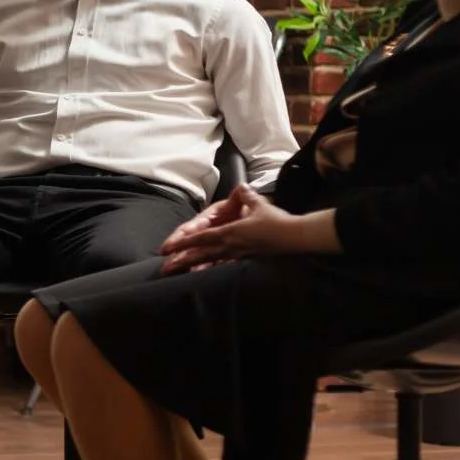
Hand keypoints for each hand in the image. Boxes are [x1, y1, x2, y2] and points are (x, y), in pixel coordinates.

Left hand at [161, 187, 335, 273]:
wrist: (295, 237)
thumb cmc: (276, 220)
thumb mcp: (259, 204)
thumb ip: (247, 196)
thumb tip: (242, 187)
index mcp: (229, 232)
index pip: (200, 238)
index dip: (182, 243)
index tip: (167, 249)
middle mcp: (230, 245)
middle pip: (201, 254)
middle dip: (182, 261)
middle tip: (165, 268)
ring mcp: (238, 254)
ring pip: (211, 261)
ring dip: (194, 267)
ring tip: (179, 273)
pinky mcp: (247, 258)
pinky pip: (225, 264)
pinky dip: (213, 268)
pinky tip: (205, 273)